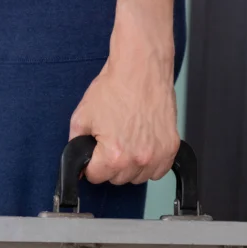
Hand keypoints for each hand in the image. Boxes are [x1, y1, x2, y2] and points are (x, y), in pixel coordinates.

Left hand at [69, 4, 179, 184]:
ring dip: (131, 166)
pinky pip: (158, 171)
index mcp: (114, 155)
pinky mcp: (171, 147)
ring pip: (138, 177)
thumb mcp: (81, 117)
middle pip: (117, 179)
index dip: (92, 164)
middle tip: (111, 141)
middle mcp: (138, 158)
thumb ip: (75, 147)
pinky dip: (150, 163)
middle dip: (110, 165)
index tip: (95, 152)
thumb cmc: (114, 88)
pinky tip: (142, 146)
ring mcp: (157, 154)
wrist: (141, 68)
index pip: (96, 177)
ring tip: (127, 141)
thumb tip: (76, 166)